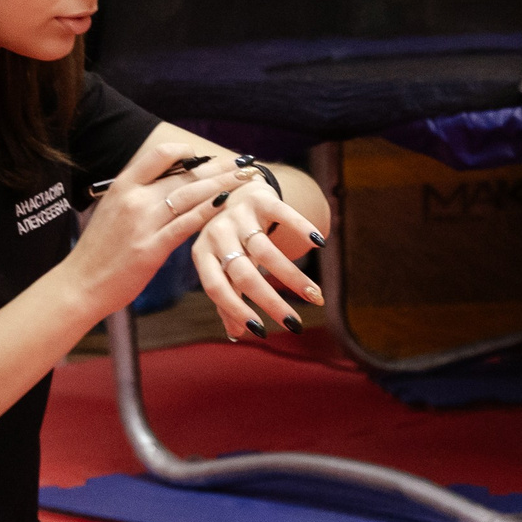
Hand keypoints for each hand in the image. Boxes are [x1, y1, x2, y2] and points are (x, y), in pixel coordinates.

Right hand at [62, 140, 247, 318]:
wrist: (80, 283)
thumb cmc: (100, 250)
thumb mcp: (113, 210)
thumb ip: (138, 195)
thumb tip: (167, 183)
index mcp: (122, 185)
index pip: (160, 154)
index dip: (188, 152)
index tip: (207, 157)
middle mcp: (133, 198)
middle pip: (184, 174)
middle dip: (218, 167)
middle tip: (243, 163)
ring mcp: (142, 223)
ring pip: (191, 195)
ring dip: (222, 184)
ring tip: (246, 179)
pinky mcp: (151, 248)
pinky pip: (186, 224)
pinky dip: (209, 211)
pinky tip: (227, 204)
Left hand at [194, 162, 325, 339]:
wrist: (233, 187)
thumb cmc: (229, 237)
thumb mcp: (220, 263)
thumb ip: (227, 295)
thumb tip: (237, 333)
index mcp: (202, 254)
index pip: (216, 287)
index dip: (235, 309)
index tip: (261, 331)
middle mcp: (217, 233)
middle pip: (244, 273)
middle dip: (270, 301)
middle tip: (293, 324)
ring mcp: (238, 214)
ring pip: (266, 250)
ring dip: (293, 277)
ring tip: (316, 297)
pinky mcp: (261, 197)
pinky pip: (283, 213)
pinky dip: (300, 227)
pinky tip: (320, 244)